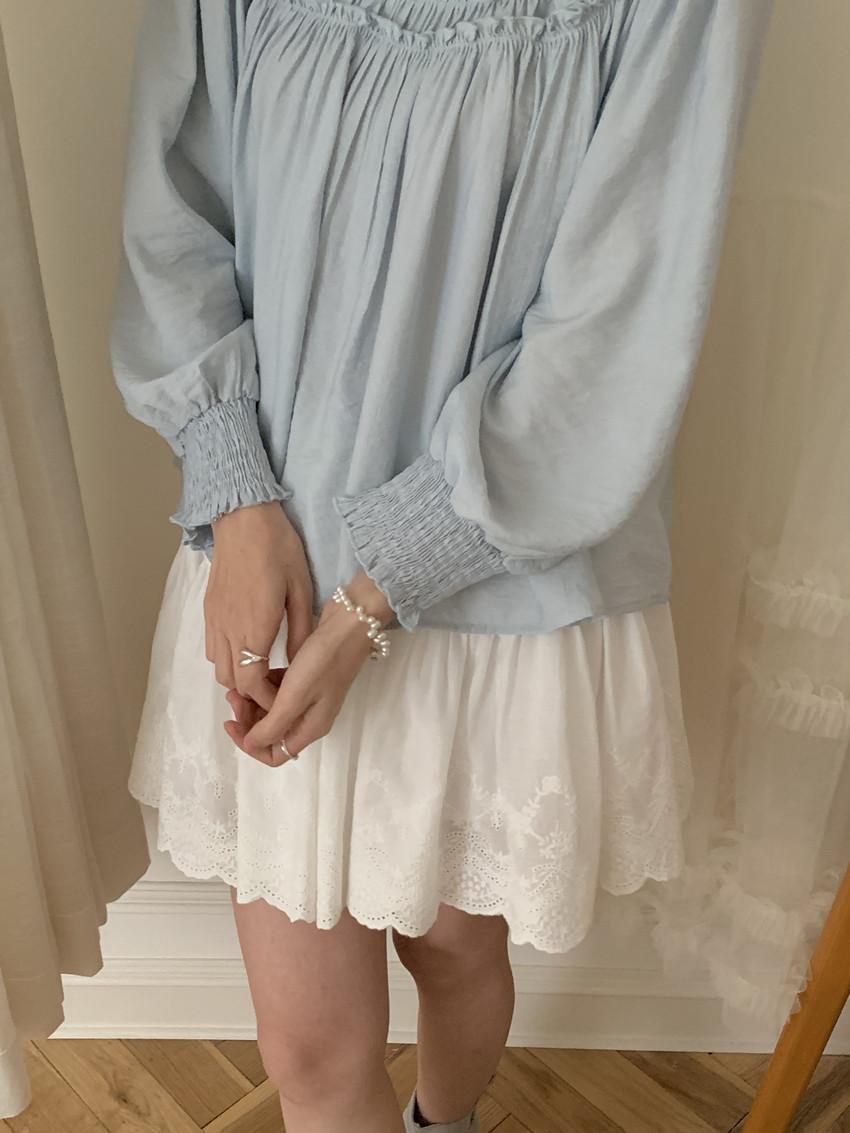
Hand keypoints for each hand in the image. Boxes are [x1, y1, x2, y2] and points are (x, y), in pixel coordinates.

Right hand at [204, 501, 313, 711]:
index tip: (284, 697)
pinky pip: (212, 647)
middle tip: (275, 688)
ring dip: (238, 677)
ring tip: (262, 670)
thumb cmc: (278, 549)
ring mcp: (214, 619)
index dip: (267, 699)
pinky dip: (227, 658)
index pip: (251, 683)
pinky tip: (247, 647)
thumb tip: (298, 664)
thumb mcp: (302, 590)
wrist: (243, 518)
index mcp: (255, 626)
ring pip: (218, 667)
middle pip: (231, 682)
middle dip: (252, 694)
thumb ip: (300, 632)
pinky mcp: (208, 609)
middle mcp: (228, 628)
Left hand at [227, 570, 393, 764]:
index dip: (250, 744)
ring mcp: (311, 698)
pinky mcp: (309, 680)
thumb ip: (272, 725)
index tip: (231, 721)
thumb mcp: (294, 697)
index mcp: (310, 728)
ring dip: (255, 703)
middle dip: (249, 721)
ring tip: (241, 683)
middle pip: (272, 733)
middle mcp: (310, 718)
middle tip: (234, 695)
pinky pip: (282, 693)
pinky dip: (267, 688)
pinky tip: (261, 672)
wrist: (351, 624)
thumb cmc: (322, 661)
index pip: (275, 754)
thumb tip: (251, 744)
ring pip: (274, 712)